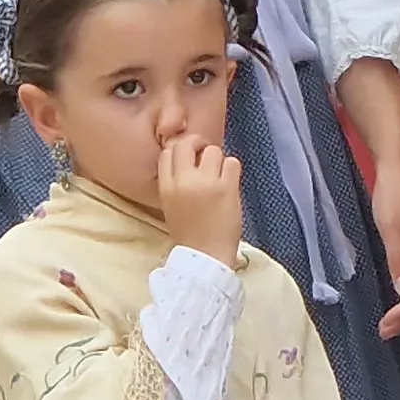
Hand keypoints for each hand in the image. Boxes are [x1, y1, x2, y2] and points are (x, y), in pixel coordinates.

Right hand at [154, 130, 242, 258]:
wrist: (206, 257)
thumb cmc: (190, 235)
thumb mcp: (171, 206)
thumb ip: (176, 183)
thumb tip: (191, 160)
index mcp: (166, 187)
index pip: (168, 152)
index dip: (180, 149)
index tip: (190, 157)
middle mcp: (183, 181)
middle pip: (187, 143)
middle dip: (198, 144)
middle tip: (206, 156)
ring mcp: (206, 183)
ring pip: (213, 150)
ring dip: (219, 160)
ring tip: (220, 177)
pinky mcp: (226, 188)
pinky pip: (232, 162)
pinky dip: (233, 170)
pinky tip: (230, 184)